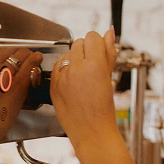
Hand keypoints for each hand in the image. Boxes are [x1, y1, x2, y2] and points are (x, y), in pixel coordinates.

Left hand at [50, 29, 118, 150]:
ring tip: (84, 77)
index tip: (101, 54)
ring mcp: (62, 76)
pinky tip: (74, 82)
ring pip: (67, 53)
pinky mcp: (53, 84)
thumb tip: (109, 32)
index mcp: (94, 66)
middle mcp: (76, 68)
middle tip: (93, 68)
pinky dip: (65, 69)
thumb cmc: (104, 109)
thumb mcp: (110, 78)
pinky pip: (58, 65)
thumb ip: (109, 52)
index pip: (92, 37)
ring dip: (76, 59)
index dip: (98, 45)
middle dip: (87, 51)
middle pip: (79, 42)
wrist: (91, 132)